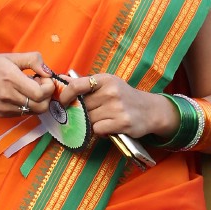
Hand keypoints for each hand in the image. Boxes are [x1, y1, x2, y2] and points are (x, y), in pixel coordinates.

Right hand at [0, 52, 55, 119]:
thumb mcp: (10, 56)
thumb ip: (33, 60)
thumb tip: (49, 71)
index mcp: (10, 78)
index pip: (40, 93)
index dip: (48, 86)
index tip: (44, 77)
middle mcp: (8, 96)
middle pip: (41, 106)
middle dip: (47, 96)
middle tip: (41, 84)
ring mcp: (5, 108)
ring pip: (35, 111)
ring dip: (39, 101)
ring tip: (30, 89)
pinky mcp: (3, 114)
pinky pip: (24, 113)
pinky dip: (29, 105)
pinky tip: (21, 94)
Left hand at [57, 72, 175, 140]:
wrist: (150, 110)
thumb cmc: (124, 96)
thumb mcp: (107, 84)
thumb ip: (84, 83)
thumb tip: (60, 78)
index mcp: (105, 80)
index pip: (77, 85)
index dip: (65, 95)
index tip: (63, 102)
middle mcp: (111, 92)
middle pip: (82, 107)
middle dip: (83, 113)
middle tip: (93, 113)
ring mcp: (117, 108)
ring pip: (89, 120)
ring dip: (92, 123)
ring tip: (104, 119)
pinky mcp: (122, 123)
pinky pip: (98, 129)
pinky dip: (100, 131)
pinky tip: (109, 127)